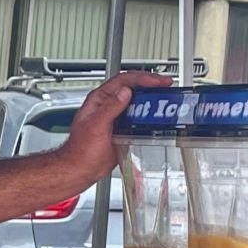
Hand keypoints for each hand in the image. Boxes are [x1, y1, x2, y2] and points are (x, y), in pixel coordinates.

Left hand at [58, 71, 171, 185]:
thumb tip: (125, 92)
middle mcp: (107, 105)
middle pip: (132, 87)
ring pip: (136, 102)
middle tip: (166, 85)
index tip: (157, 81)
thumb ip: (110, 107)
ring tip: (165, 98)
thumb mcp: (96, 126)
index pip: (123, 81)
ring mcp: (115, 116)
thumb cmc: (81, 150)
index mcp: (99, 100)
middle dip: (150, 84)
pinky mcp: (122, 128)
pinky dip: (148, 114)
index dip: (142, 78)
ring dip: (150, 99)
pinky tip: (156, 117)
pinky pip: (137, 117)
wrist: (81, 169)